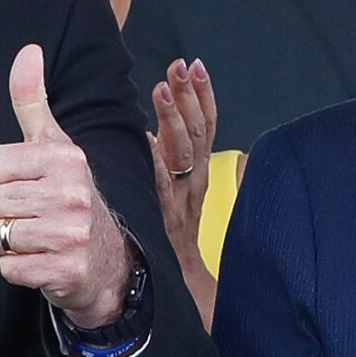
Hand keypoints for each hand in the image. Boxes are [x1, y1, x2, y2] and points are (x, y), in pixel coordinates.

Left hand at [0, 44, 132, 328]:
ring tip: (33, 238)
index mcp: (64, 158)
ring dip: (5, 243)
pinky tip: (40, 260)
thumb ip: (33, 101)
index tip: (23, 186)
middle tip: (28, 216)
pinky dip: (16, 269)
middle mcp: (71, 192)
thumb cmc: (70, 198)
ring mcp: (70, 233)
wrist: (109, 261)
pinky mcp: (66, 270)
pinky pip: (7, 268)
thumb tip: (28, 51)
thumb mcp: (55, 147)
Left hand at [149, 59, 220, 329]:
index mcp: (201, 175)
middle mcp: (197, 185)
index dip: (202, 95)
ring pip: (185, 154)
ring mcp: (184, 202)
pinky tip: (148, 140)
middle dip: (190, 96)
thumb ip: (184, 166)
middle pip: (199, 133)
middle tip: (180, 66)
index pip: (207, 126)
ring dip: (174, 119)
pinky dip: (157, 162)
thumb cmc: (177, 243)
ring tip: (163, 89)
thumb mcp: (185, 200)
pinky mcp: (170, 220)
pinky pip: (164, 187)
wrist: (181, 291)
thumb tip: (185, 138)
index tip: (195, 65)